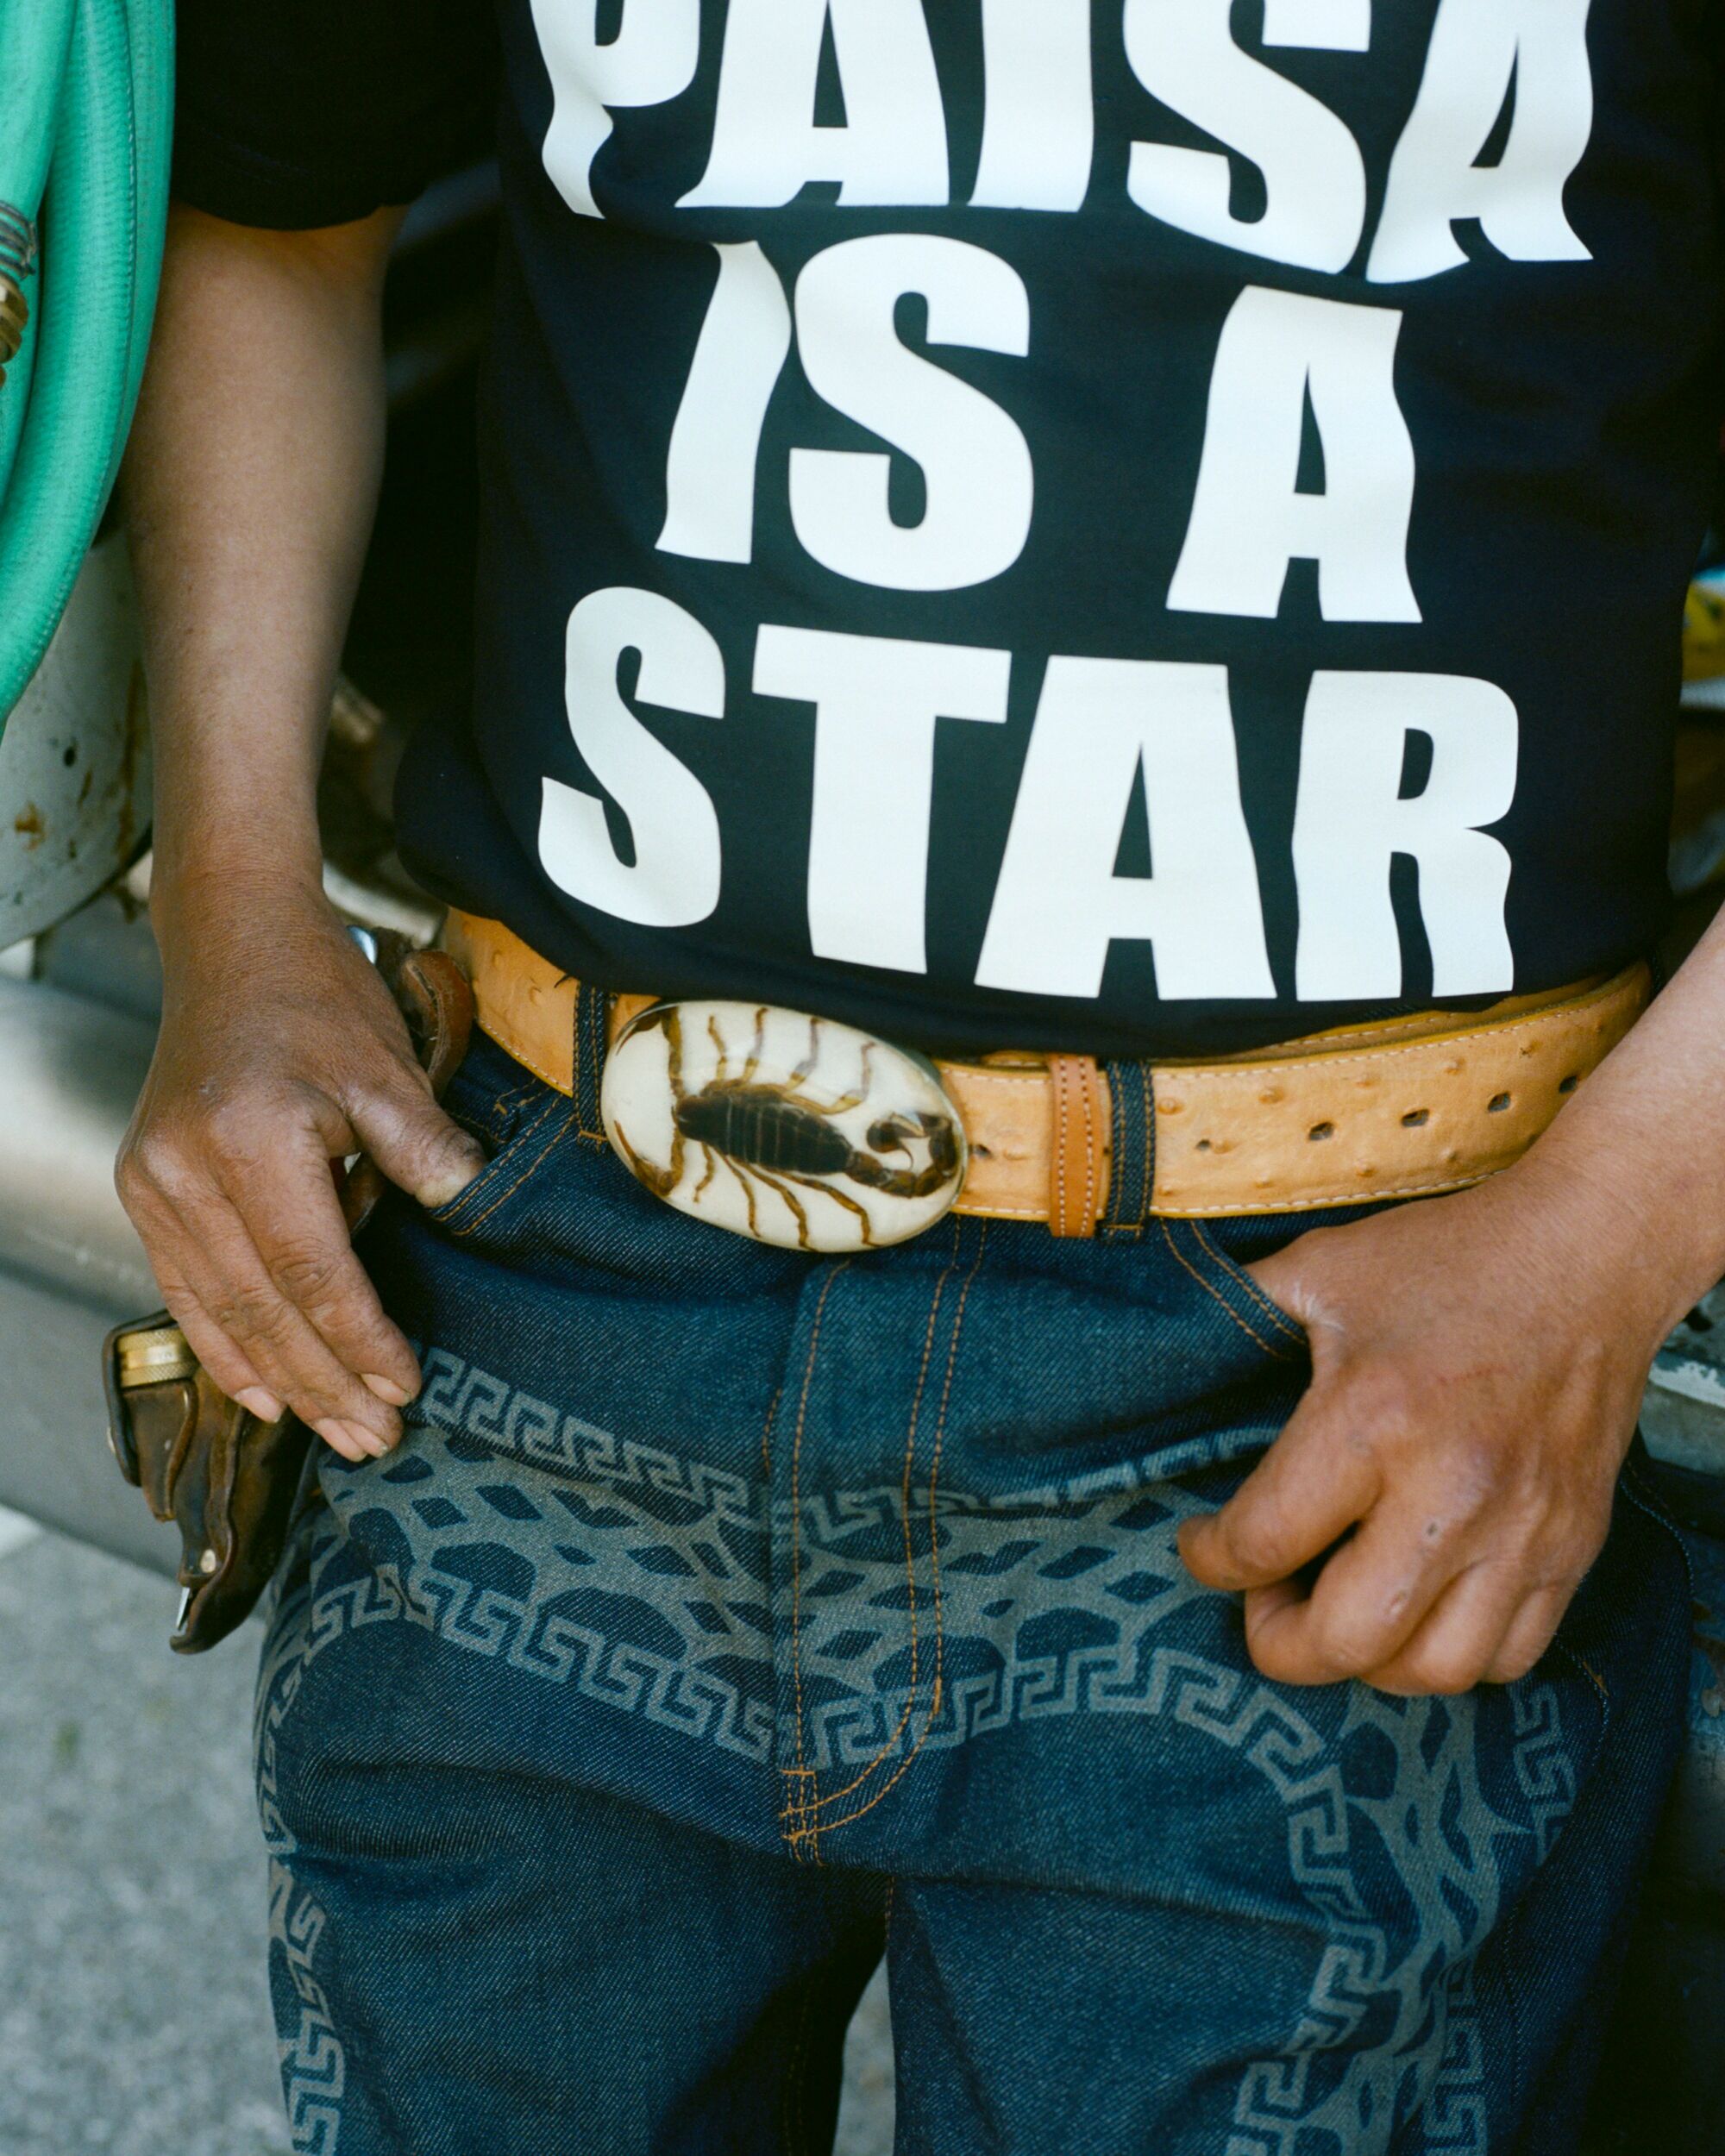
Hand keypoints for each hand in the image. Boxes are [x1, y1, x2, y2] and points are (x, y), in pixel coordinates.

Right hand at [116, 874, 484, 1460]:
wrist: (232, 943)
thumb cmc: (317, 998)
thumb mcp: (384, 1063)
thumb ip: (422, 1143)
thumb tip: (472, 1203)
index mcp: (248, 1139)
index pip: (311, 1270)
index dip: (360, 1337)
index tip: (407, 1386)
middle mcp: (183, 1170)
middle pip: (260, 1307)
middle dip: (323, 1382)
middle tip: (376, 1440)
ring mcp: (152, 1183)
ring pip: (218, 1311)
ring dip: (278, 1381)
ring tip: (335, 1433)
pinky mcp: (144, 1189)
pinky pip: (183, 1289)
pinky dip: (224, 1346)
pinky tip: (263, 1393)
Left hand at [1177, 1162, 1671, 1694]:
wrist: (1590, 1253)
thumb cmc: (1450, 1259)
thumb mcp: (1320, 1269)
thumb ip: (1239, 1321)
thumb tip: (1162, 1357)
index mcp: (1373, 1416)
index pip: (1264, 1540)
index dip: (1210, 1558)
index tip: (1202, 1543)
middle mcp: (1453, 1487)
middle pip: (1347, 1638)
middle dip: (1279, 1643)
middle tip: (1262, 1603)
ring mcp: (1524, 1527)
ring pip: (1434, 1670)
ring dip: (1367, 1662)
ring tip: (1339, 1610)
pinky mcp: (1575, 1544)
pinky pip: (1510, 1655)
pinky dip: (1451, 1654)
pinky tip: (1415, 1607)